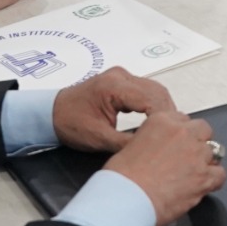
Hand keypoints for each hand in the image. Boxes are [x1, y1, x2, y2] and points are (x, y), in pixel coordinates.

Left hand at [51, 67, 175, 152]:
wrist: (50, 112)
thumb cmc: (70, 124)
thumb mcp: (98, 139)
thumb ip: (126, 143)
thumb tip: (151, 149)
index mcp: (113, 87)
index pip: (151, 99)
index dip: (165, 117)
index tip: (173, 134)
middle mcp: (120, 76)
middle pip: (157, 92)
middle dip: (168, 112)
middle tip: (176, 133)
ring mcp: (121, 76)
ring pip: (154, 89)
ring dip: (163, 107)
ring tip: (169, 128)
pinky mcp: (120, 80)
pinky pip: (145, 89)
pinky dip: (154, 103)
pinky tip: (157, 119)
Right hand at [100, 110, 225, 225]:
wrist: (125, 199)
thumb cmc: (120, 178)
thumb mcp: (130, 146)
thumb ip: (151, 141)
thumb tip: (157, 150)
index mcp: (162, 121)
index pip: (183, 119)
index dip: (182, 134)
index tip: (177, 144)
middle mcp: (182, 133)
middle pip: (203, 130)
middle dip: (198, 142)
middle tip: (187, 158)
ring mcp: (196, 154)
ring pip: (214, 152)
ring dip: (205, 162)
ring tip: (192, 175)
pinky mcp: (204, 177)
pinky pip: (220, 175)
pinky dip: (214, 181)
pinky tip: (202, 187)